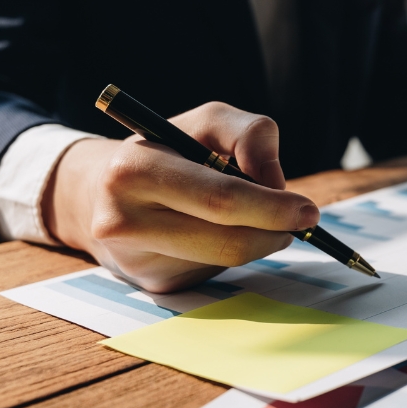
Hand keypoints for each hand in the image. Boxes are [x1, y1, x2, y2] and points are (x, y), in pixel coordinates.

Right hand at [42, 102, 319, 292]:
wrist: (99, 193)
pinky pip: (214, 272)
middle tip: (300, 222)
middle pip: (227, 242)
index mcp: (133, 170)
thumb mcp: (204, 122)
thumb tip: (276, 185)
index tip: (307, 210)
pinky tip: (213, 233)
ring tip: (256, 219)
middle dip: (274, 231)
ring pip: (226, 261)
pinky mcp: (152, 285)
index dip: (272, 208)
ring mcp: (136, 260)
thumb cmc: (167, 150)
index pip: (219, 199)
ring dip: (258, 241)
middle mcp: (123, 220)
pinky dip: (230, 252)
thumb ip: (248, 134)